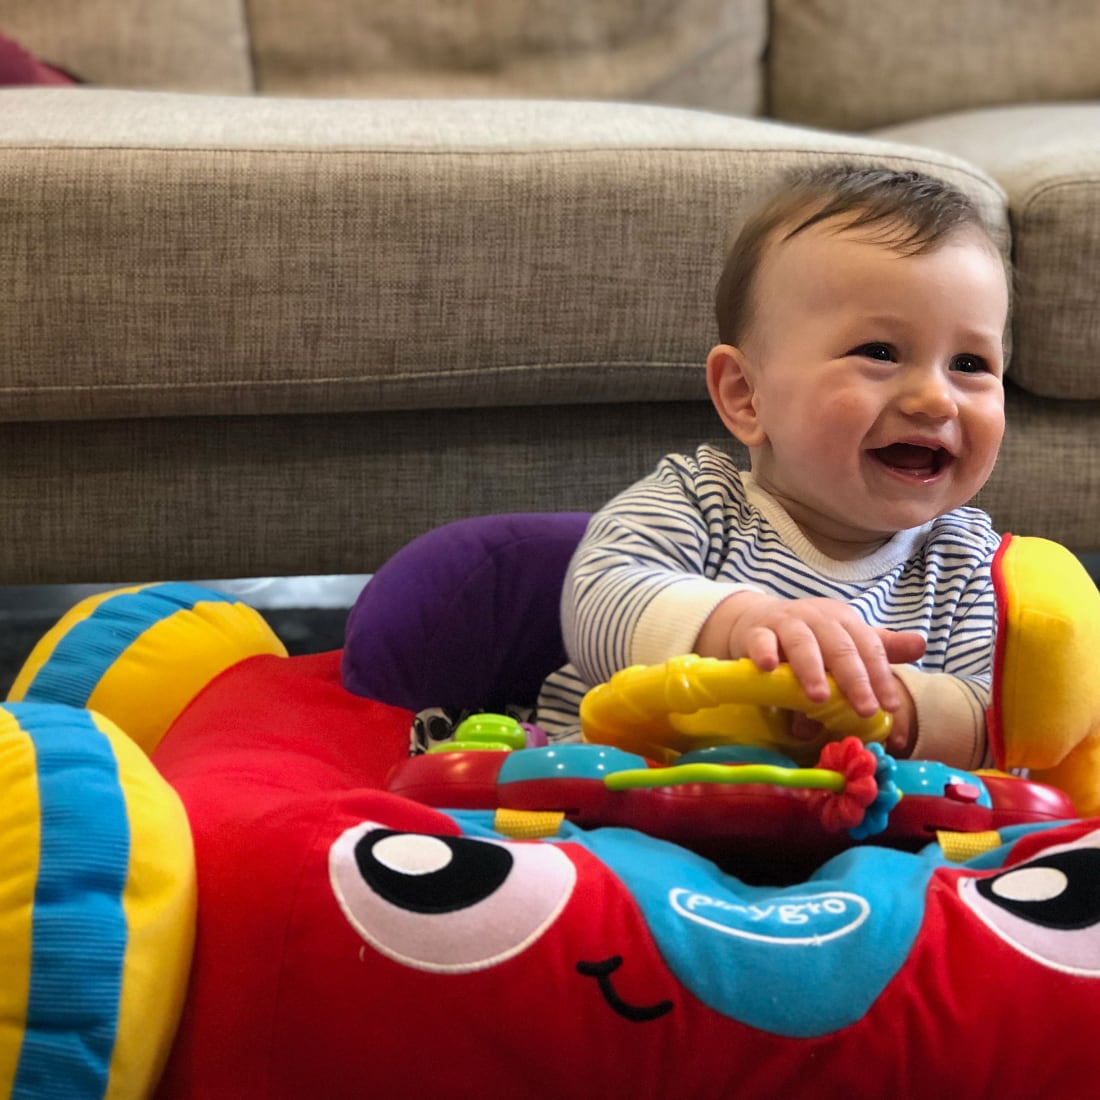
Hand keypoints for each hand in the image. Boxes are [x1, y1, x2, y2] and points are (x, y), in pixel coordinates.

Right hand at [695, 591, 925, 718]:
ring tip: (819, 698)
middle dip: (854, 678)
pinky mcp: (755, 631)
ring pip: (802, 643)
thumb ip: (880, 648)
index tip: (889, 707)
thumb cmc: (808, 636)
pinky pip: (760, 640)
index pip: (868, 647)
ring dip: (812, 669)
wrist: (757, 620)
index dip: (880, 677)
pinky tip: (768, 668)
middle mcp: (818, 618)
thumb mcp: (845, 639)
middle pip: (840, 646)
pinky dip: (764, 652)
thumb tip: (921, 645)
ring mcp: (785, 622)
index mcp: (844, 621)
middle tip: (864, 709)